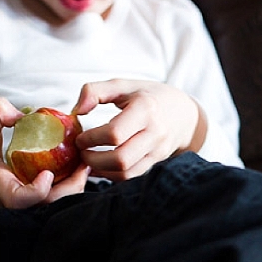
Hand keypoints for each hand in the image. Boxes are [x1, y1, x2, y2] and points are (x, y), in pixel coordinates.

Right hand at [0, 98, 88, 208]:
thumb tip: (24, 115)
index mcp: (2, 190)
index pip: (22, 199)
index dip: (39, 190)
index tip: (48, 173)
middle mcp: (18, 205)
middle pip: (49, 205)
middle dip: (72, 185)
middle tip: (83, 162)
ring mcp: (30, 208)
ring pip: (58, 205)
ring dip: (75, 186)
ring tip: (83, 163)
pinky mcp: (38, 206)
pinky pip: (59, 201)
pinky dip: (71, 186)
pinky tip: (77, 168)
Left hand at [73, 79, 206, 180]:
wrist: (184, 114)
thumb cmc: (148, 97)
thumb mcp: (123, 85)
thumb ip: (95, 91)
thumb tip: (77, 111)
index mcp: (145, 108)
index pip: (115, 133)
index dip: (92, 139)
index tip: (80, 137)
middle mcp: (155, 133)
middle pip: (121, 159)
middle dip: (94, 160)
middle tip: (81, 152)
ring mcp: (157, 151)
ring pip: (126, 173)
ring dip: (101, 171)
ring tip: (88, 161)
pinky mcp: (155, 163)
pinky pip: (131, 177)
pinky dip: (111, 175)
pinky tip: (100, 167)